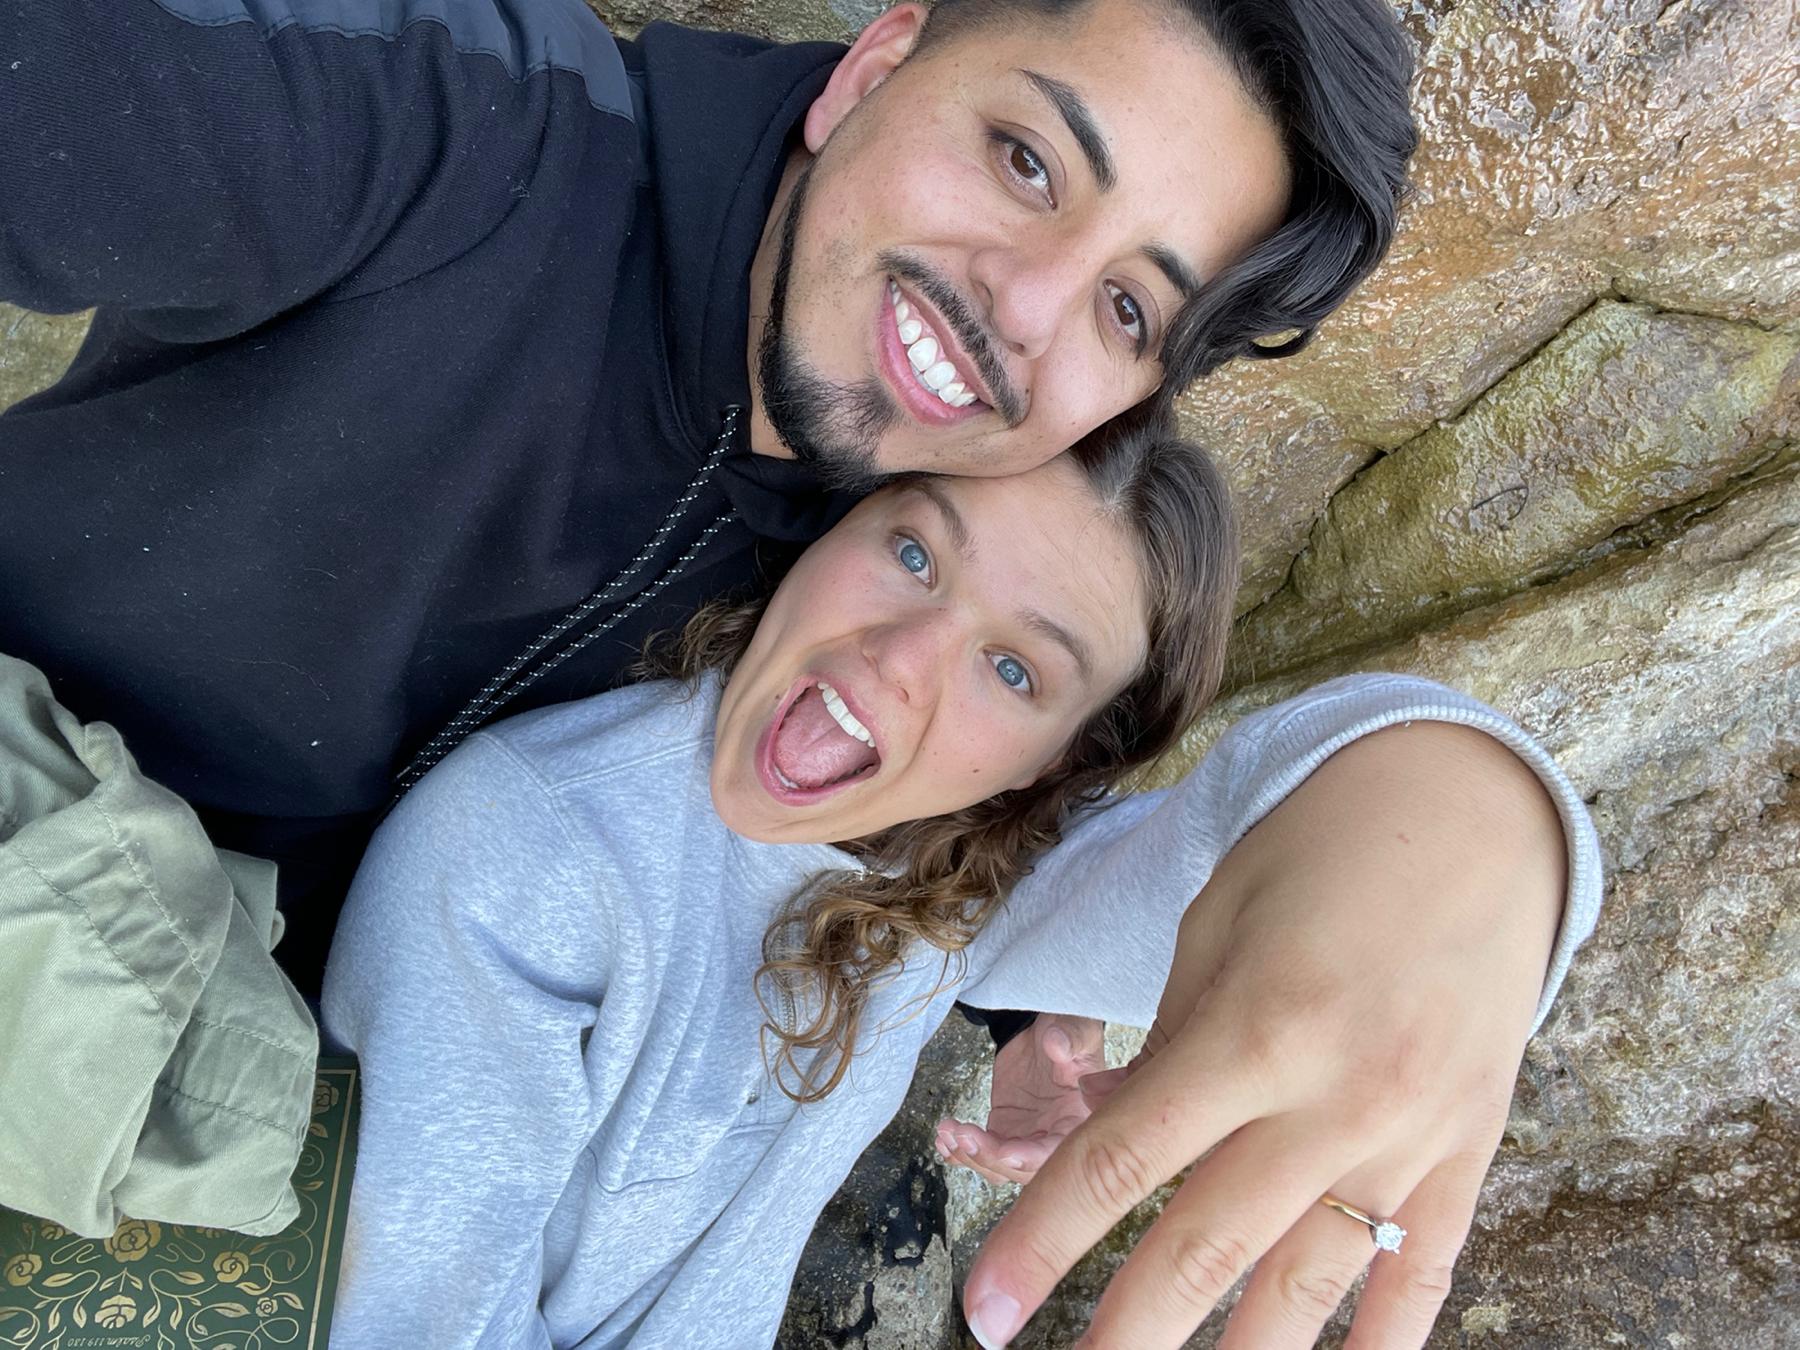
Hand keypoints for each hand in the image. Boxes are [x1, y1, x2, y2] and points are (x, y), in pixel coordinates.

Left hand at [935, 1014, 1107, 1184]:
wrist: (1044, 1030)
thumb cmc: (1069, 1032)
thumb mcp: (1077, 1029)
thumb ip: (1071, 1038)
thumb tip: (1057, 1045)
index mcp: (1079, 1121)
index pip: (1057, 1152)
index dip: (1030, 1157)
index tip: (1005, 1152)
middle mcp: (1054, 1138)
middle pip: (1021, 1168)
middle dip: (989, 1156)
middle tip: (964, 1135)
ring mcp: (1026, 1138)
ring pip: (997, 1166)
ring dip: (970, 1155)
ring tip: (948, 1131)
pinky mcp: (1004, 1131)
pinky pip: (981, 1152)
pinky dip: (960, 1154)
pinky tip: (944, 1141)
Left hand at [960, 722, 1568, 1348]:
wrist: (1473, 809)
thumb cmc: (1316, 852)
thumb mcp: (1215, 928)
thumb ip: (1173, 1047)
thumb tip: (1126, 1147)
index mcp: (1254, 1031)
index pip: (1120, 1162)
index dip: (1039, 1243)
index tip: (983, 1308)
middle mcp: (1335, 1099)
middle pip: (1205, 1248)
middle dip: (1122, 1333)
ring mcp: (1413, 1135)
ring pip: (1309, 1287)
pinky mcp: (1470, 1149)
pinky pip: (1423, 1274)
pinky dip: (1377, 1345)